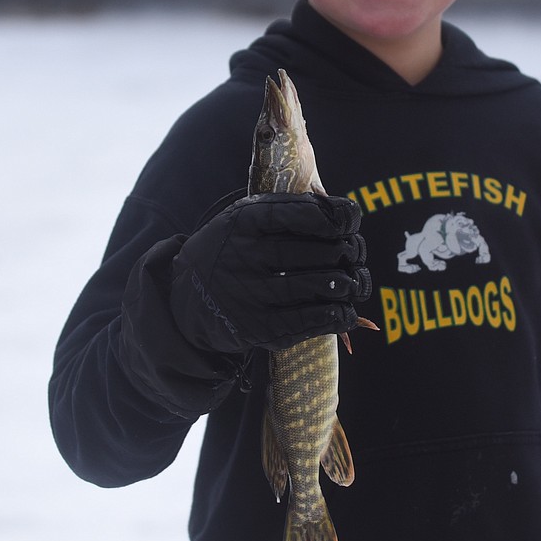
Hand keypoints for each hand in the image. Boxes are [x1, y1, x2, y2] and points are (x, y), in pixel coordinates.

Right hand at [171, 192, 370, 354]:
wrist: (187, 301)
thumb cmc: (232, 252)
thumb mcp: (244, 220)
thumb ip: (287, 212)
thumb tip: (344, 214)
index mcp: (243, 221)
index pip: (301, 214)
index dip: (336, 218)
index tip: (349, 222)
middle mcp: (244, 255)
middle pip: (316, 251)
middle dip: (347, 251)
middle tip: (353, 253)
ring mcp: (250, 294)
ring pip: (317, 286)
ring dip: (347, 283)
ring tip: (352, 281)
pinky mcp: (258, 328)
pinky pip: (309, 321)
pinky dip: (337, 316)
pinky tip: (345, 310)